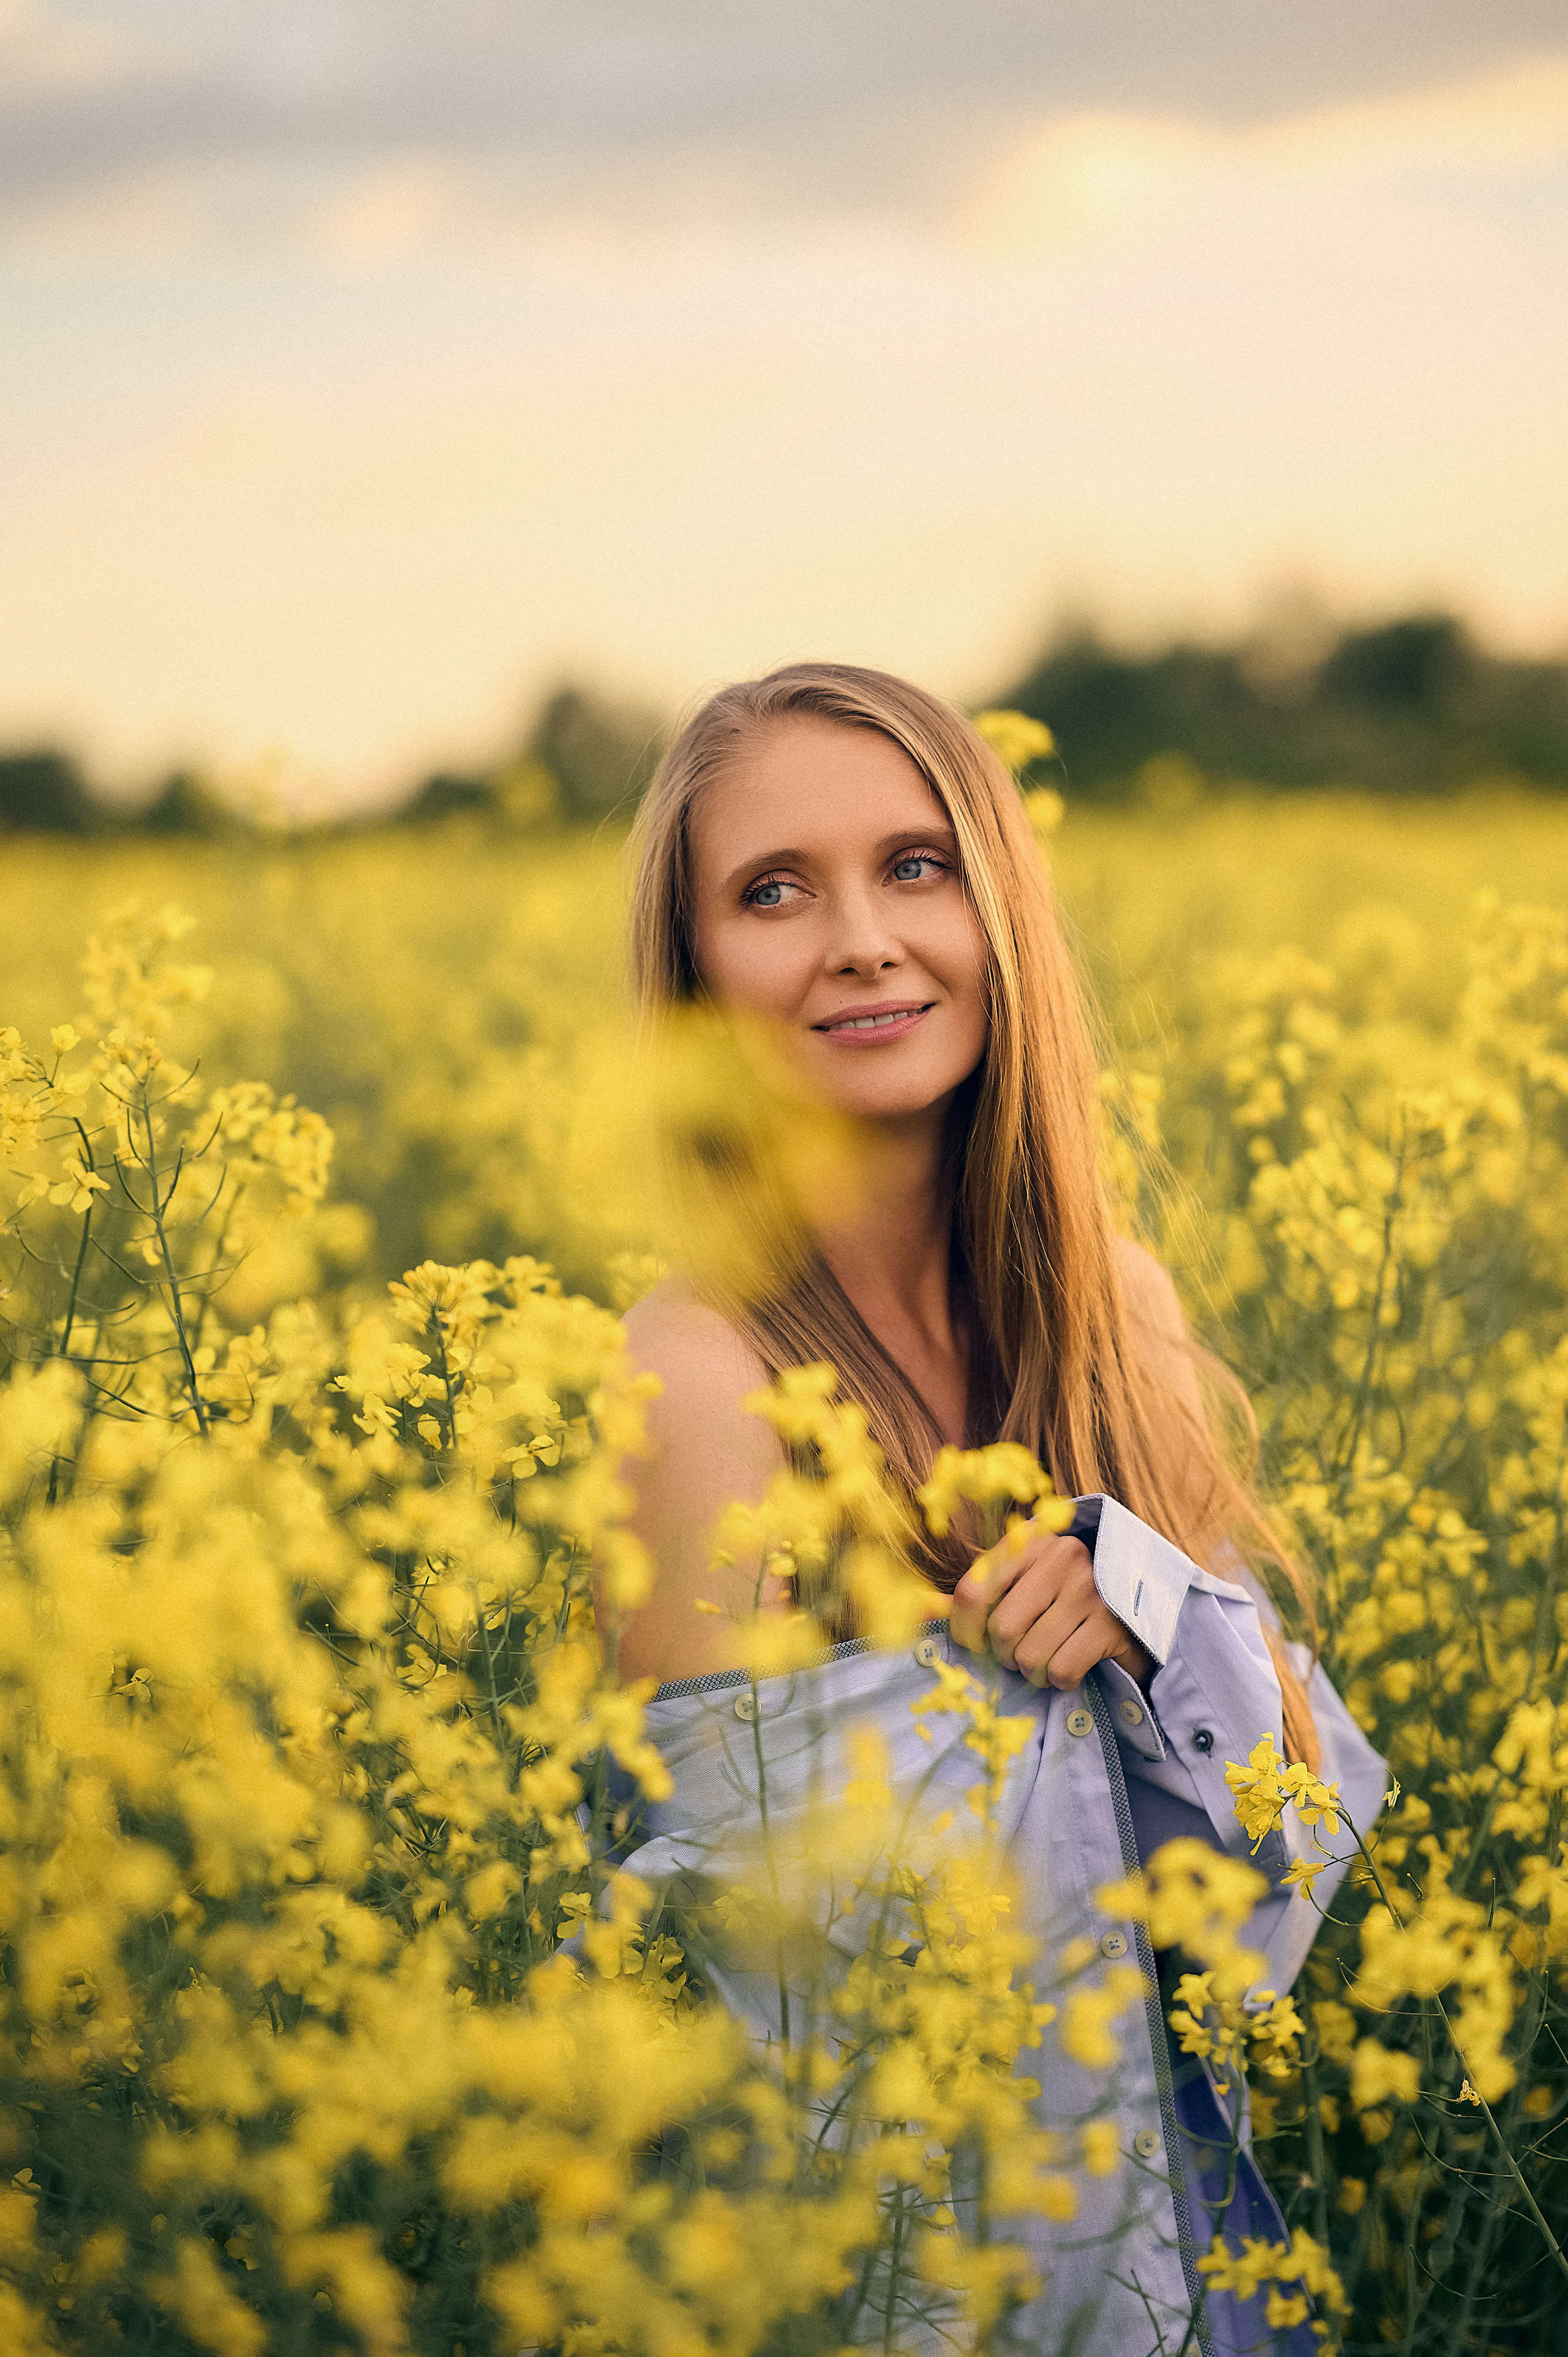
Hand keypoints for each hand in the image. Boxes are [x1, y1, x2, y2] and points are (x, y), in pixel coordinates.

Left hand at [949, 1527, 1153, 1691]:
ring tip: (1049, 1656)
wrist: (1137, 1618)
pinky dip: (1061, 1680)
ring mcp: (1091, 1590)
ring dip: (1033, 1671)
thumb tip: (912, 1608)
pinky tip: (1073, 1665)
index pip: (972, 1591)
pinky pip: (1060, 1670)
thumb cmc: (1063, 1605)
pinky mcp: (1112, 1625)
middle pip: (1000, 1629)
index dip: (966, 1631)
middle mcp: (1062, 1557)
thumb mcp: (1020, 1587)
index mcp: (1031, 1542)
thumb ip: (970, 1598)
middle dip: (1005, 1655)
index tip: (977, 1645)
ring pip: (1028, 1655)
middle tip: (1023, 1652)